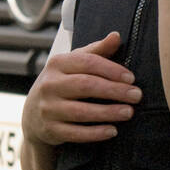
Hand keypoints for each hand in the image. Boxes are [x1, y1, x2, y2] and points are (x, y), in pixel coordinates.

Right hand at [21, 31, 141, 148]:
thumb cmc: (61, 83)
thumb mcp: (73, 63)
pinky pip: (75, 133)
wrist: (33, 114)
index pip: (87, 62)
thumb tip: (116, 36)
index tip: (131, 78)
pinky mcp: (51, 129)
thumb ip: (96, 51)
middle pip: (85, 85)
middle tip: (136, 95)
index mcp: (57, 64)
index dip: (111, 69)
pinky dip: (95, 133)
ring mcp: (48, 108)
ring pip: (81, 111)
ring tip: (128, 112)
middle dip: (114, 90)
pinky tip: (112, 131)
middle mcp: (49, 85)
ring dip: (108, 112)